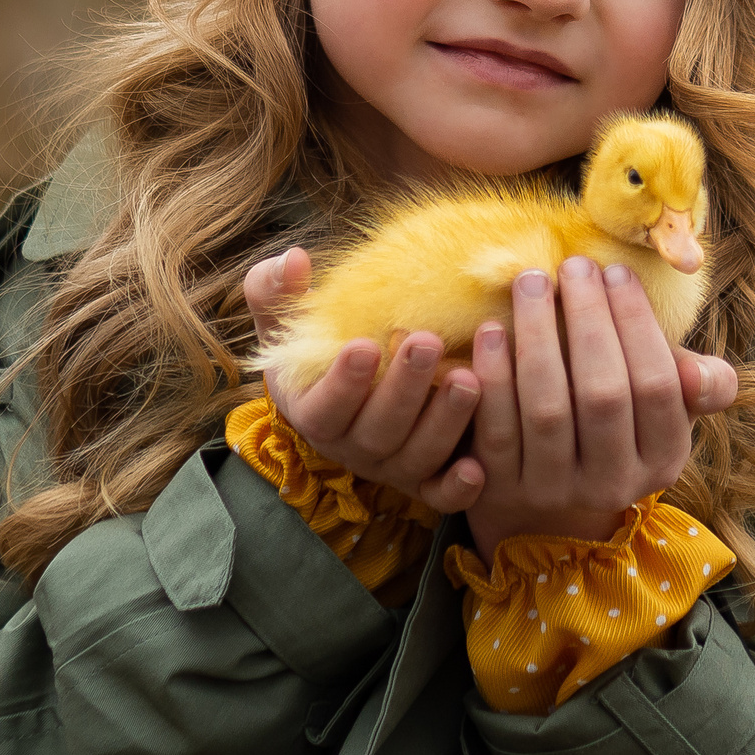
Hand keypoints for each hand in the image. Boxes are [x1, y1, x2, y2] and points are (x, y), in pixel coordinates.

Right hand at [241, 247, 486, 515]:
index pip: (325, 407)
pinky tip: (477, 467)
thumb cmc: (324, 346)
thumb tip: (294, 258)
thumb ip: (277, 291)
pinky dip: (457, 488)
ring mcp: (393, 467)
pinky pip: (441, 496)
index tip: (364, 345)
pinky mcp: (428, 480)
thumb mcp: (289, 321)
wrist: (357, 388)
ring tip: (469, 379)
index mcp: (314, 412)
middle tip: (429, 343)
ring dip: (443, 422)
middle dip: (405, 388)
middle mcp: (353, 447)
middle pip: (379, 430)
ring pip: (418, 456)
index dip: (344, 382)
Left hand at [462, 257, 738, 562]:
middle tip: (573, 266)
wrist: (547, 485)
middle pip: (602, 396)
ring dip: (537, 337)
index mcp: (663, 460)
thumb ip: (695, 382)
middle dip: (588, 321)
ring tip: (531, 282)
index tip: (615, 272)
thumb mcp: (665, 404)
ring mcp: (555, 492)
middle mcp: (613, 485)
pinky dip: (494, 376)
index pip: (657, 387)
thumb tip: (699, 374)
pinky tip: (491, 330)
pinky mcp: (502, 490)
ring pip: (546, 410)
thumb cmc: (616, 417)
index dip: (637, 324)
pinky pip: (496, 429)